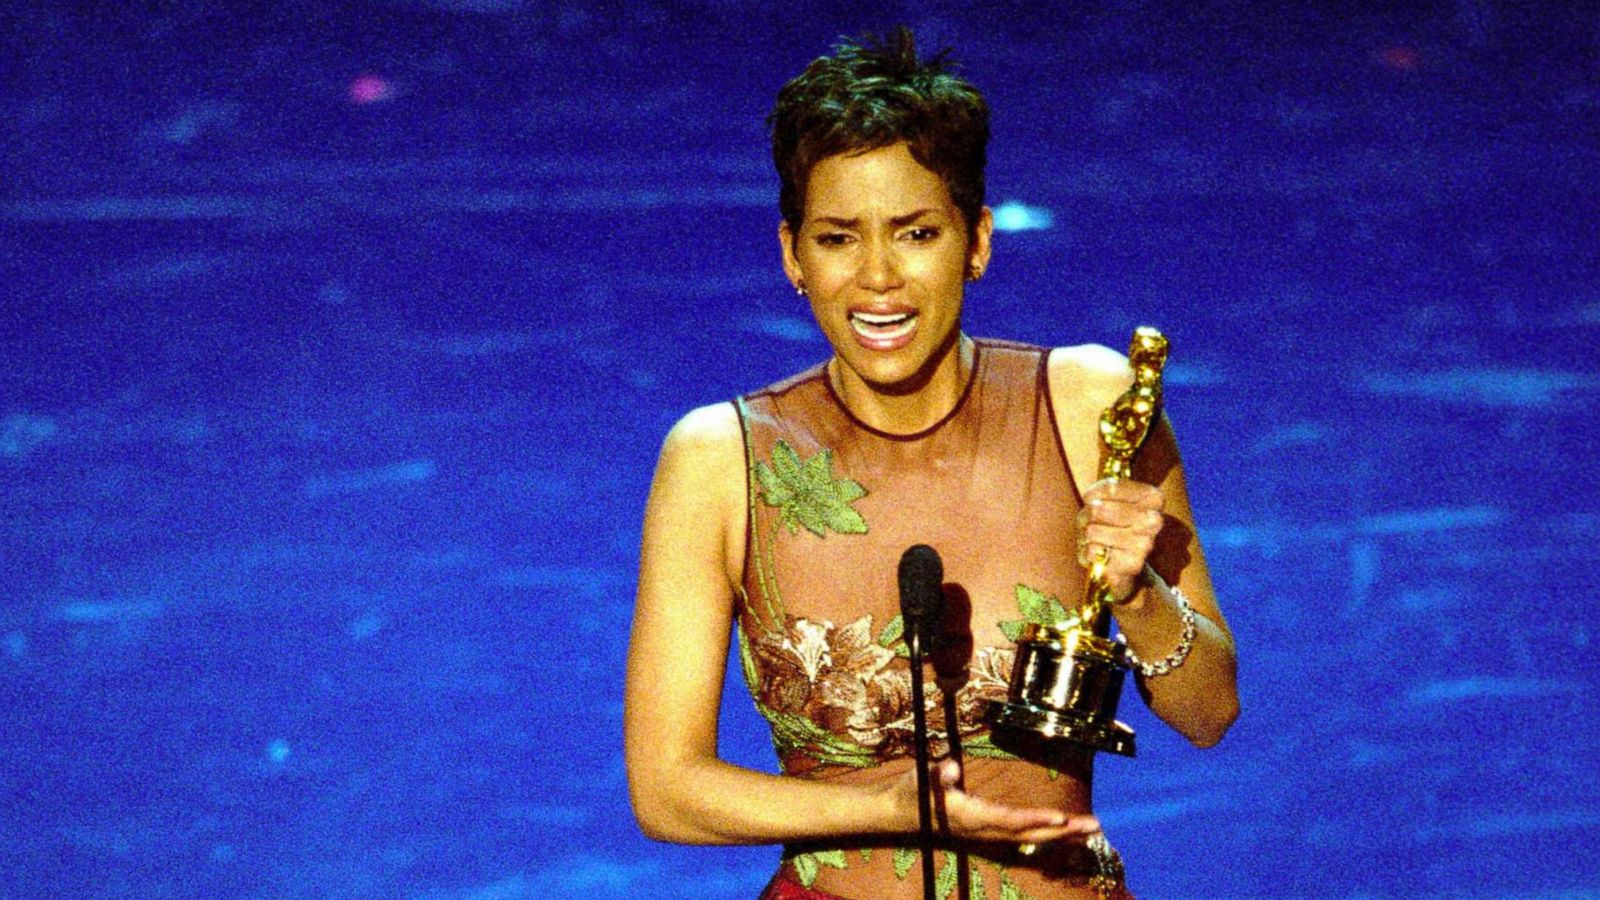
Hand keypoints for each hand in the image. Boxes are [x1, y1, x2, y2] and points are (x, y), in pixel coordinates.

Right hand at [882, 759, 1099, 844]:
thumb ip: (936, 774)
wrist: (899, 815)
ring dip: (1061, 836)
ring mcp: (987, 834)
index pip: (1009, 820)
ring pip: (1029, 838)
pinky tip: (1065, 835)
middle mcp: (983, 830)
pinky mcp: (989, 832)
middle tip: (1094, 826)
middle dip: (1062, 832)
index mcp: (970, 817)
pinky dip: (1046, 837)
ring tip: (1091, 830)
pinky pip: (1023, 837)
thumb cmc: (911, 792)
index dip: (1035, 819)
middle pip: (1028, 834)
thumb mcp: (919, 779)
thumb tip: (949, 766)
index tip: (1060, 817)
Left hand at [1077, 478, 1164, 601]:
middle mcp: (1154, 520)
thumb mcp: (1111, 498)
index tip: (1094, 500)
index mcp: (1153, 497)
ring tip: (1093, 540)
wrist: (1123, 563)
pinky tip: (1097, 556)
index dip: (1092, 494)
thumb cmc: (1113, 522)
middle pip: (1097, 509)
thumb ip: (1104, 490)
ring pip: (1091, 531)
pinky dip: (1086, 554)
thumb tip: (1094, 505)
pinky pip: (1092, 552)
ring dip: (1084, 536)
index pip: (1110, 487)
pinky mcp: (1132, 565)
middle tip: (1090, 523)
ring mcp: (1145, 544)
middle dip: (1085, 516)